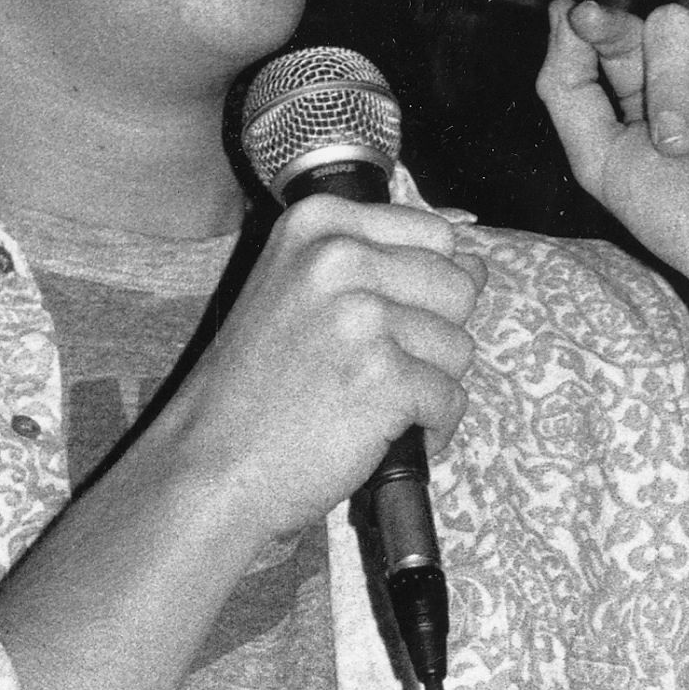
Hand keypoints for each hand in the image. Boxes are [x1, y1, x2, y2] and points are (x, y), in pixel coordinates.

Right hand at [156, 196, 483, 544]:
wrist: (211, 466)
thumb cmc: (256, 390)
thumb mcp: (296, 289)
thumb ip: (376, 264)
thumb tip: (476, 263)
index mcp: (318, 222)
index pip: (436, 234)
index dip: (426, 289)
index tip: (382, 323)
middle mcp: (340, 256)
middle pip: (458, 288)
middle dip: (433, 338)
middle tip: (373, 371)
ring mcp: (363, 316)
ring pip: (460, 347)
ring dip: (428, 387)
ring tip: (369, 405)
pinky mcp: (385, 377)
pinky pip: (451, 400)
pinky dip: (429, 430)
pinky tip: (380, 438)